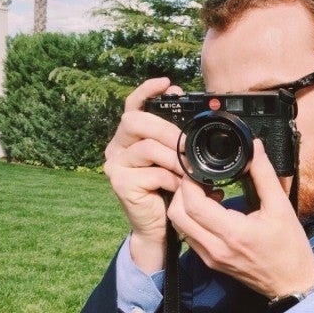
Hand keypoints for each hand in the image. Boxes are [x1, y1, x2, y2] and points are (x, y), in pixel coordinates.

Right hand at [104, 78, 185, 272]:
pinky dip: (171, 179)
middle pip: (135, 121)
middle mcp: (117, 147)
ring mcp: (115, 165)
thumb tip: (198, 118)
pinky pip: (151, 173)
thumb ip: (178, 142)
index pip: (133, 106)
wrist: (159, 229)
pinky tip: (179, 187)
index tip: (169, 84)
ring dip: (174, 158)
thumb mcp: (175, 162)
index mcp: (129, 137)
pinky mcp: (120, 183)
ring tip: (189, 171)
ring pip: (147, 147)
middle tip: (186, 143)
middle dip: (166, 129)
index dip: (148, 91)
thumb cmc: (168, 192)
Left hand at [167, 140, 313, 298]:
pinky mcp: (210, 262)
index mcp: (233, 233)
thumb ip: (264, 175)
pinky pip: (188, 237)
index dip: (190, 182)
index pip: (193, 204)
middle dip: (182, 192)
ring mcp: (210, 257)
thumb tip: (254, 147)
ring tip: (206, 192)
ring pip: (179, 226)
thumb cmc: (290, 248)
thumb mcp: (281, 207)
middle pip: (177, 214)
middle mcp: (216, 248)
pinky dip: (191, 219)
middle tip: (199, 179)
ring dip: (185, 205)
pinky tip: (210, 210)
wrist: (292, 283)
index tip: (199, 169)